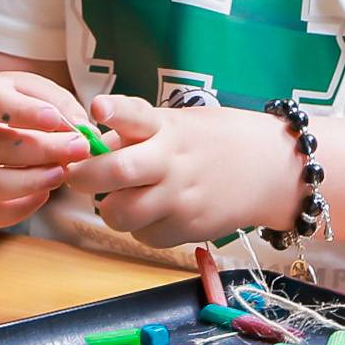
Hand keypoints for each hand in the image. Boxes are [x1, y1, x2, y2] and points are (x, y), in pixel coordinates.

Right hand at [0, 70, 94, 228]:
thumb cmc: (6, 109)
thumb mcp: (28, 90)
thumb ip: (57, 102)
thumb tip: (83, 128)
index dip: (22, 111)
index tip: (54, 118)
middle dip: (43, 150)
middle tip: (78, 148)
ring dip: (30, 182)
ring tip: (61, 173)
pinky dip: (20, 208)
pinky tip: (43, 194)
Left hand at [68, 94, 299, 248]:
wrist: (269, 169)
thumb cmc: (212, 141)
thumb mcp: (177, 124)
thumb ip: (135, 135)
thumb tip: (89, 147)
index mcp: (168, 128)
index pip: (138, 115)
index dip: (115, 112)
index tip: (98, 109)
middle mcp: (172, 161)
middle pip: (117, 172)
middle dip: (83, 176)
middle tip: (76, 175)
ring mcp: (181, 198)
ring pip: (120, 214)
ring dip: (111, 208)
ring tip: (120, 199)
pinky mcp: (189, 228)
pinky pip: (144, 236)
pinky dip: (140, 228)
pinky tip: (154, 213)